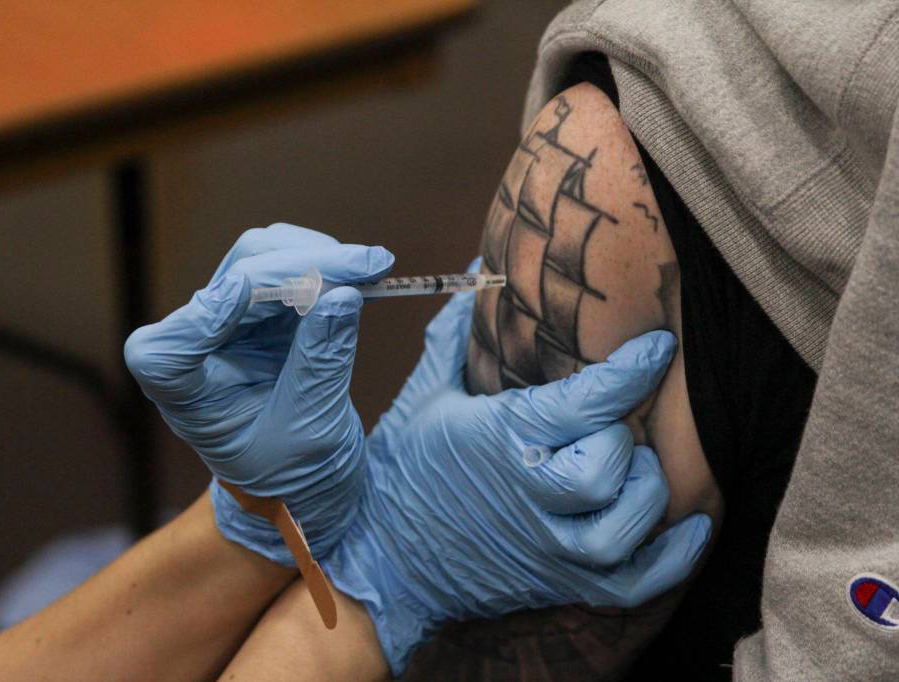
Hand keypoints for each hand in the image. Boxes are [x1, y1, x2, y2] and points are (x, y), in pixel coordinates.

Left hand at [124, 224, 393, 562]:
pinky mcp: (262, 311)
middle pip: (233, 281)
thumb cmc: (294, 478)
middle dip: (298, 267)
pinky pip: (284, 267)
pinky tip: (362, 274)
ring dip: (314, 257)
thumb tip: (342, 295)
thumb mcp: (311, 432)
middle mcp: (197, 348)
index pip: (171, 349)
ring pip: (258, 259)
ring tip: (371, 268)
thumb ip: (321, 365)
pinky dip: (322, 264)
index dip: (205, 315)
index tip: (244, 292)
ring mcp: (229, 322)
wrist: (303, 487)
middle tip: (365, 265)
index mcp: (185, 395)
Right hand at [323, 283, 710, 674]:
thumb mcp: (426, 396)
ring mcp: (544, 547)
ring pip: (622, 527)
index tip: (657, 346)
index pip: (583, 404)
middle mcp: (527, 495)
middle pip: (605, 468)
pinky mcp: (557, 583)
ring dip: (646, 493)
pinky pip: (632, 585)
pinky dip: (672, 560)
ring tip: (640, 468)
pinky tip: (690, 526)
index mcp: (500, 439)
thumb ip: (457, 334)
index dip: (631, 370)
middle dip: (624, 441)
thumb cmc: (405, 471)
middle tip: (618, 426)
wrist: (383, 558)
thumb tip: (480, 266)